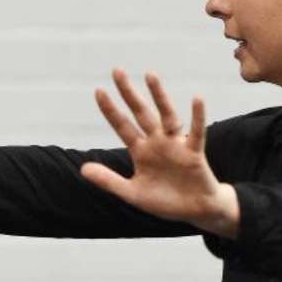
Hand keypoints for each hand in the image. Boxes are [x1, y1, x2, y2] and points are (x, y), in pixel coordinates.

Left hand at [80, 69, 239, 236]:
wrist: (194, 210)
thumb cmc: (165, 200)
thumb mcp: (133, 193)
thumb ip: (109, 181)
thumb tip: (83, 169)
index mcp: (141, 151)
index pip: (122, 126)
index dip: (111, 110)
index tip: (98, 90)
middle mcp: (157, 142)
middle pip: (140, 113)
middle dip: (129, 93)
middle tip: (117, 71)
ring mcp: (175, 145)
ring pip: (166, 116)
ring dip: (159, 96)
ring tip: (149, 75)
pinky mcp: (194, 152)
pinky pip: (197, 132)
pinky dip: (198, 116)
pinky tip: (197, 99)